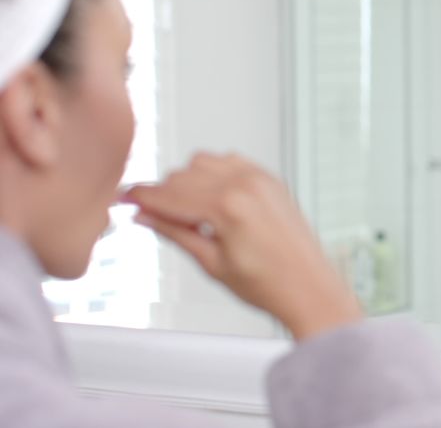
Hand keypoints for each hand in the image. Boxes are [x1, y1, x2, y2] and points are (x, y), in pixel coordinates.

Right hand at [122, 153, 361, 339]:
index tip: (123, 199)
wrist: (309, 287)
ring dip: (187, 181)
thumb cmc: (269, 284)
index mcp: (228, 207)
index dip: (141, 197)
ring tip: (187, 214)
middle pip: (182, 175)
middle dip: (163, 194)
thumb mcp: (211, 263)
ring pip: (203, 162)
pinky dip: (213, 174)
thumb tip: (144, 216)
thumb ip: (175, 232)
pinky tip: (211, 200)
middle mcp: (246, 184)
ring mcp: (261, 178)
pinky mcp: (271, 179)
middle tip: (152, 216)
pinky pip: (229, 162)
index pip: (169, 194)